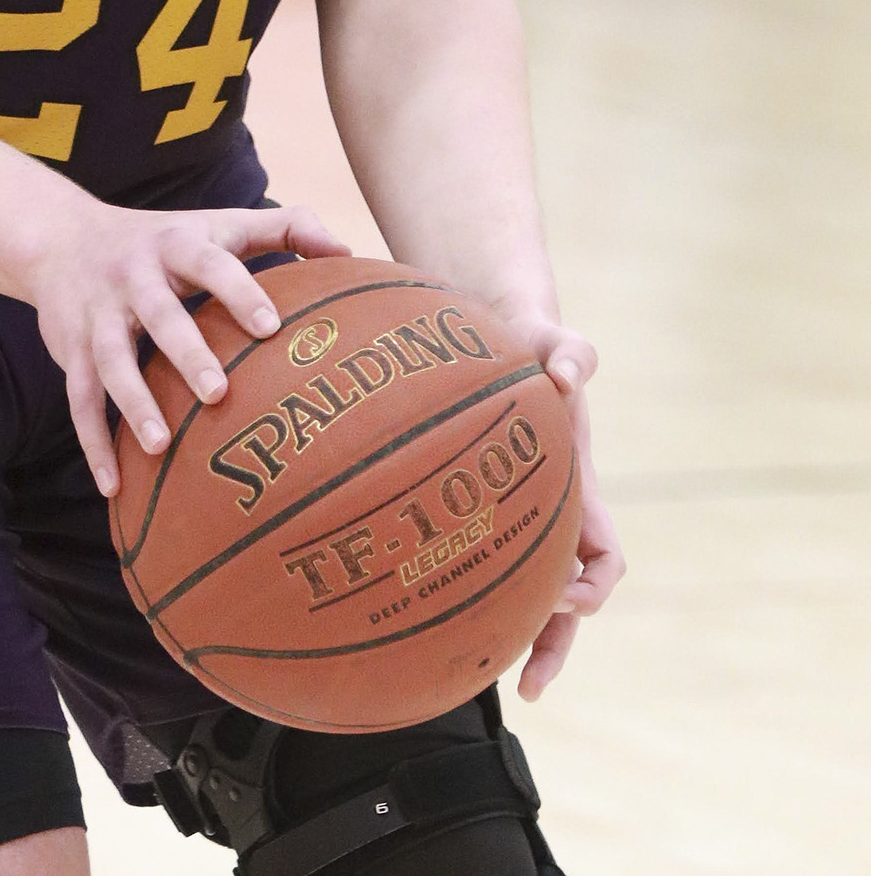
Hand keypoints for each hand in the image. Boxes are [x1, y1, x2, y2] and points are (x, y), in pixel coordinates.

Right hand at [27, 201, 349, 496]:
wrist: (61, 238)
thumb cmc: (163, 240)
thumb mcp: (218, 224)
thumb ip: (284, 229)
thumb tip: (349, 250)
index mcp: (176, 245)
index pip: (210, 263)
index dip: (238, 291)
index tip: (271, 327)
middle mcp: (133, 277)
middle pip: (159, 314)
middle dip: (185, 352)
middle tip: (218, 394)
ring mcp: (97, 315)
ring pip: (110, 361)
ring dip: (132, 403)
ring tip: (161, 446)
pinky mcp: (70, 350)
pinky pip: (78, 400)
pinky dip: (93, 444)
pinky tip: (114, 487)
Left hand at [501, 317, 625, 697]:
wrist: (506, 332)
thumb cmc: (533, 340)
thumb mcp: (554, 340)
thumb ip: (572, 351)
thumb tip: (568, 375)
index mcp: (578, 491)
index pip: (604, 558)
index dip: (592, 586)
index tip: (560, 593)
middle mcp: (553, 515)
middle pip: (569, 599)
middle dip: (556, 642)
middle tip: (528, 686)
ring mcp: (518, 516)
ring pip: (522, 592)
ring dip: (512, 636)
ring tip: (473, 678)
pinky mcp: (479, 507)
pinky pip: (477, 560)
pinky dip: (463, 591)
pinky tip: (414, 613)